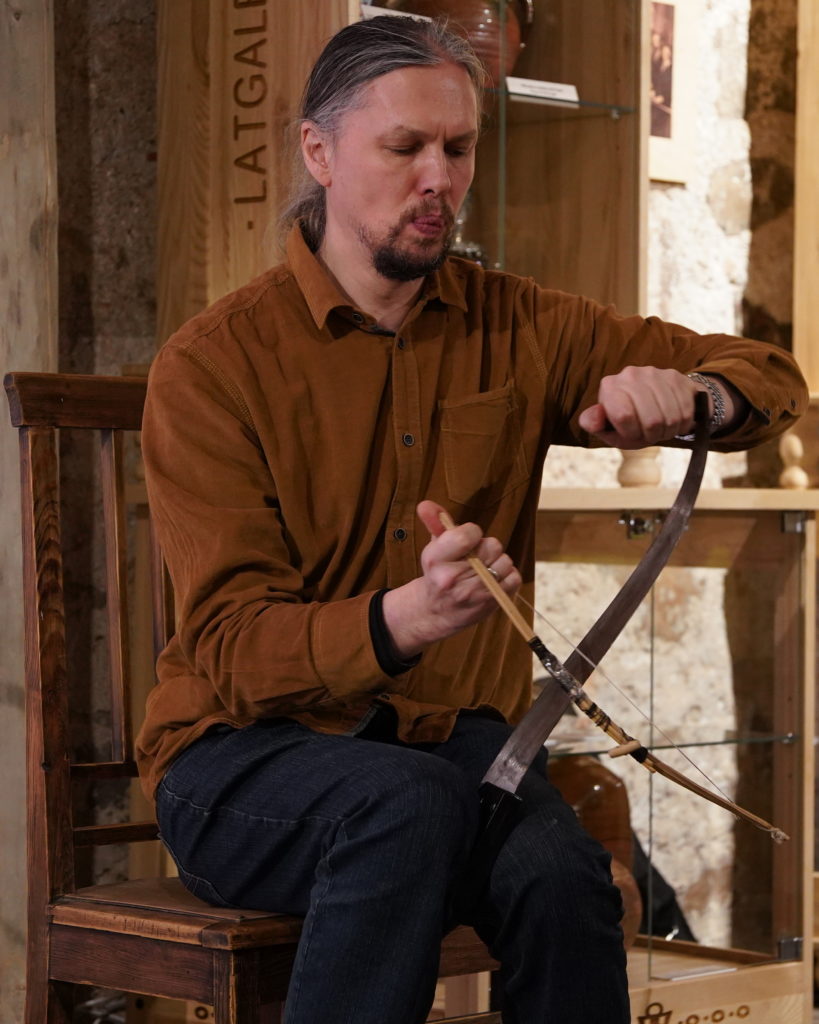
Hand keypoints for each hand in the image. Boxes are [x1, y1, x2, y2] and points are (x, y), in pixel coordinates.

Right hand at [381, 500, 520, 657]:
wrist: (436, 613)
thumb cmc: (438, 574)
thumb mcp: (433, 548)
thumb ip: (434, 522)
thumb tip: (425, 503)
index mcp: (436, 560)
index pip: (468, 534)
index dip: (473, 532)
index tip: (468, 539)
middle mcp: (454, 578)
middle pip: (492, 545)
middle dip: (487, 547)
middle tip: (475, 557)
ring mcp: (474, 593)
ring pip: (505, 561)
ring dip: (498, 562)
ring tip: (484, 569)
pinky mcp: (491, 603)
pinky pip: (514, 577)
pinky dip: (507, 576)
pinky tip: (493, 579)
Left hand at [578, 366, 735, 447]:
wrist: (652, 403)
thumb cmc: (625, 421)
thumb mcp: (607, 428)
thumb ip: (593, 424)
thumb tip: (594, 417)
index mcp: (609, 387)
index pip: (625, 416)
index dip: (632, 433)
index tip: (631, 433)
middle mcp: (630, 374)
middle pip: (652, 421)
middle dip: (653, 435)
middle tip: (649, 433)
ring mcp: (655, 373)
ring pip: (671, 417)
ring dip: (669, 430)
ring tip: (661, 427)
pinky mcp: (676, 376)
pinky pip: (686, 411)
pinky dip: (683, 424)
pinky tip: (674, 420)